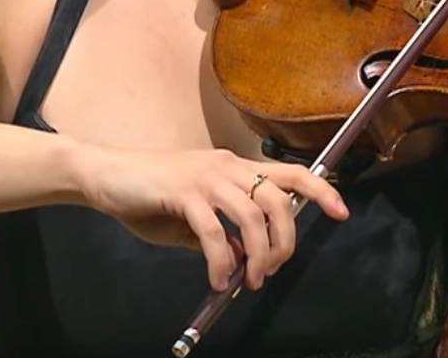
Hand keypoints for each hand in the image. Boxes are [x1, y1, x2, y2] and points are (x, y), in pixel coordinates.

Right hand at [78, 145, 347, 291]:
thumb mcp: (194, 214)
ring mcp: (206, 177)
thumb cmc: (149, 195)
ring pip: (253, 216)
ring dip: (258, 255)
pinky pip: (215, 232)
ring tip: (248, 280)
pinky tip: (219, 279)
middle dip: (285, 241)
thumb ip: (223, 232)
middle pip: (280, 200)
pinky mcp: (183, 192)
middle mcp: (227, 166)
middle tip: (270, 271)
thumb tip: (244, 260)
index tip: (341, 212)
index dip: (321, 190)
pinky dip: (222, 261)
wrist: (106, 175)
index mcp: (235, 167)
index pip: (291, 172)